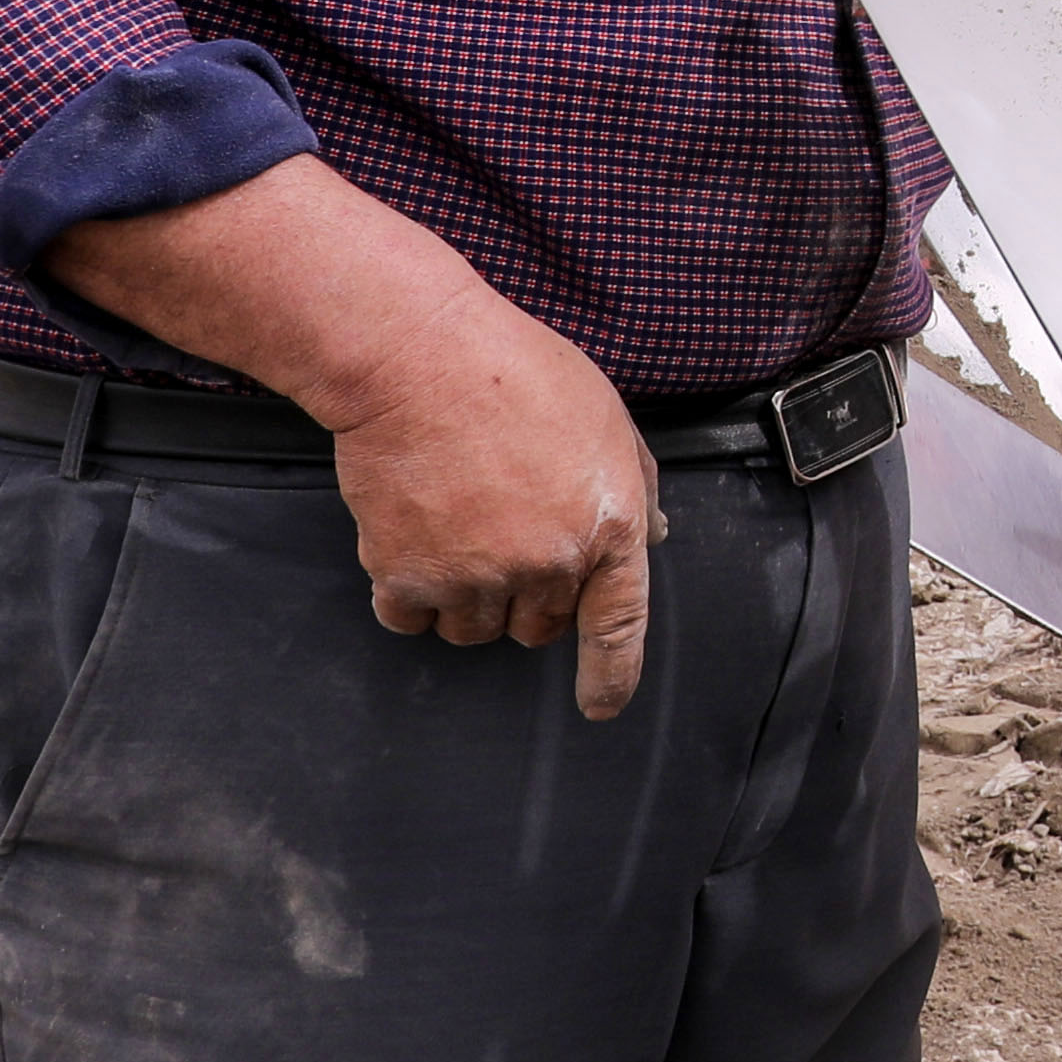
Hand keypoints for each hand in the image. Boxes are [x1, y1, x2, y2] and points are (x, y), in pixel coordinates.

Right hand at [330, 277, 662, 717]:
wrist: (418, 356)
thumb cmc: (515, 371)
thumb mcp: (606, 417)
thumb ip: (637, 484)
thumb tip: (653, 537)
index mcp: (608, 525)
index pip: (621, 625)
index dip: (613, 675)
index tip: (600, 705)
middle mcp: (548, 563)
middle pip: (539, 628)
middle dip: (529, 598)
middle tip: (504, 536)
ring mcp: (477, 575)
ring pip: (473, 629)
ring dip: (467, 599)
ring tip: (454, 526)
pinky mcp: (408, 576)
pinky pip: (411, 620)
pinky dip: (409, 597)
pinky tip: (410, 543)